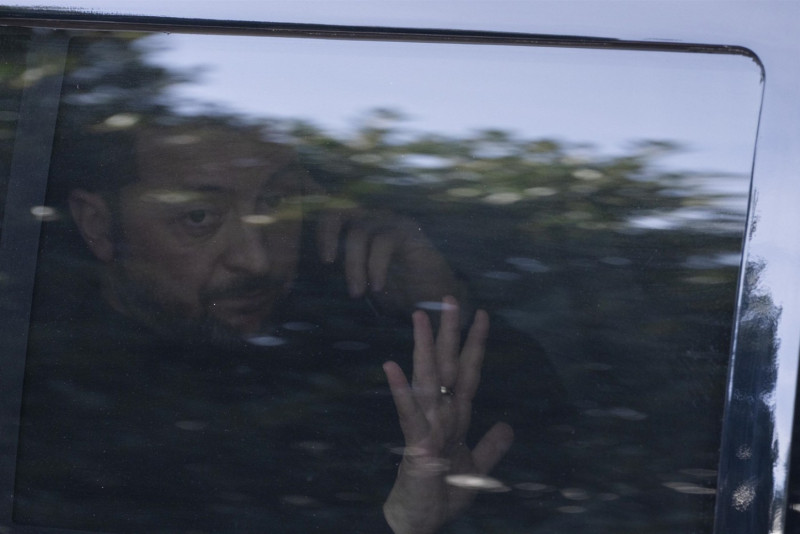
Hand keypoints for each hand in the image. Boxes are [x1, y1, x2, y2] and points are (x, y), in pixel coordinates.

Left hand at [316, 207, 461, 314]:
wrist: (434, 298)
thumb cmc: (395, 289)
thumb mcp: (362, 278)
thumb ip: (342, 267)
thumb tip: (309, 272)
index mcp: (361, 225)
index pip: (332, 212)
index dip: (321, 230)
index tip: (322, 259)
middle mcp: (375, 217)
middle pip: (341, 211)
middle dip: (329, 236)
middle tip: (328, 263)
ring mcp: (392, 222)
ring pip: (361, 232)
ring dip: (354, 265)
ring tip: (357, 293)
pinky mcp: (409, 232)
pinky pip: (384, 242)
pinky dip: (376, 267)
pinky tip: (377, 288)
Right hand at [382, 297, 513, 533]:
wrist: (420, 521)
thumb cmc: (441, 493)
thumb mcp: (476, 469)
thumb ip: (491, 447)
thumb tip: (508, 426)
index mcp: (456, 417)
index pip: (468, 373)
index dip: (476, 345)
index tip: (482, 315)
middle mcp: (441, 414)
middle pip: (446, 366)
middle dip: (449, 333)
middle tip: (450, 299)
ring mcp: (426, 426)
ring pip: (427, 380)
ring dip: (423, 349)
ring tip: (419, 319)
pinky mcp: (415, 444)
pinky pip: (409, 414)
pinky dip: (400, 391)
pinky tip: (390, 366)